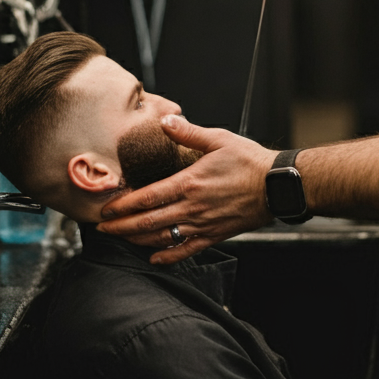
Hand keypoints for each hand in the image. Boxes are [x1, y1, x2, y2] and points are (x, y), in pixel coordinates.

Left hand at [98, 115, 275, 263]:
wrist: (277, 186)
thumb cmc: (250, 161)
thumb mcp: (219, 139)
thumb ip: (189, 132)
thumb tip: (166, 120)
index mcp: (190, 182)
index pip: (148, 197)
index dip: (124, 205)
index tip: (106, 209)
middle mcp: (193, 207)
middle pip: (149, 221)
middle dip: (122, 226)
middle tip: (102, 228)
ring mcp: (203, 224)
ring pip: (163, 237)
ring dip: (138, 239)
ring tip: (121, 238)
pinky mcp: (215, 235)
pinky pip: (187, 250)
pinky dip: (168, 256)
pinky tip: (154, 258)